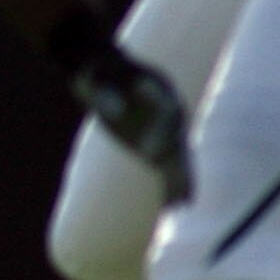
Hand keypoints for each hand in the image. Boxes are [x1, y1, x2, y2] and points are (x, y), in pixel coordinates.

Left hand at [70, 40, 191, 205]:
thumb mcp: (95, 76)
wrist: (103, 70)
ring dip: (182, 182)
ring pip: (179, 159)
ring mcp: (168, 129)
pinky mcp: (158, 145)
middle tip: (177, 195)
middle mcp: (171, 111)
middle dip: (177, 165)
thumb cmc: (99, 70)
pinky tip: (173, 209)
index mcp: (160, 89)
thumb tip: (115, 113)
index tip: (147, 153)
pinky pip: (169, 168)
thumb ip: (103, 92)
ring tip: (184, 207)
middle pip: (178, 140)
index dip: (159, 132)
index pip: (165, 112)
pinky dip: (171, 187)